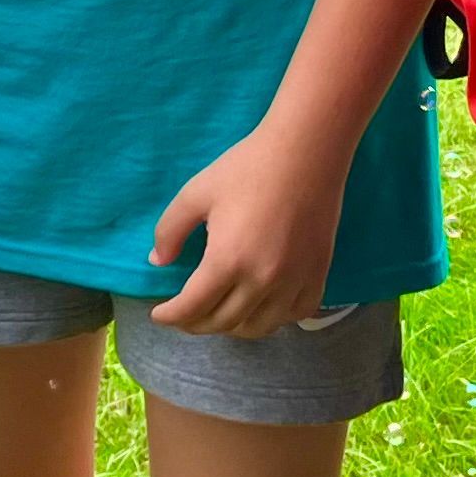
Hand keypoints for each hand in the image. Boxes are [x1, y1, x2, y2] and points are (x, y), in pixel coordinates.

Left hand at [149, 122, 348, 337]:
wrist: (307, 148)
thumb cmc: (249, 166)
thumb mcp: (198, 192)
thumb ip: (170, 229)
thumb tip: (158, 261)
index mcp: (227, 260)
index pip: (191, 309)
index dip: (169, 317)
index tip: (159, 314)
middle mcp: (261, 280)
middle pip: (222, 323)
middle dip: (195, 323)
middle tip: (185, 314)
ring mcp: (293, 280)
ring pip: (258, 327)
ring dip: (233, 326)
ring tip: (221, 312)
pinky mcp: (317, 272)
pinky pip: (295, 315)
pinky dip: (275, 318)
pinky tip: (263, 305)